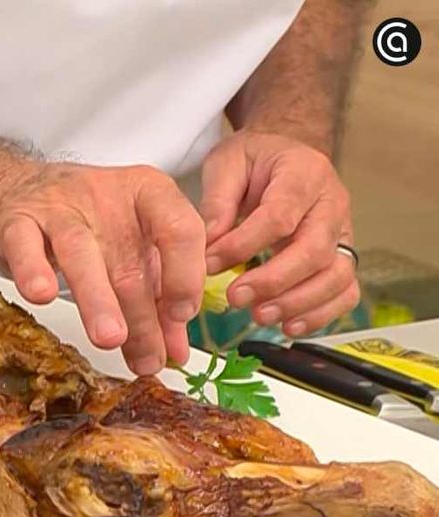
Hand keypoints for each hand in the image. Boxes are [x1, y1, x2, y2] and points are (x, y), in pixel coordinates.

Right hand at [0, 163, 205, 374]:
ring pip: (80, 250)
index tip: (181, 315)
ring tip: (110, 338)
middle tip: (149, 358)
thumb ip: (155, 298)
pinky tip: (42, 295)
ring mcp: (58, 207)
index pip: (180, 228)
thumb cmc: (82, 221)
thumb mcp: (128, 251)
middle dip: (142, 315)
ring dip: (97, 298)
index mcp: (147, 194)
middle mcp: (105, 196)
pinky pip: (24, 244)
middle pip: (129, 258)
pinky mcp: (16, 221)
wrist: (14, 188)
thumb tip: (174, 353)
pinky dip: (33, 269)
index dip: (186, 276)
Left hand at [200, 130, 357, 337]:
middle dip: (273, 281)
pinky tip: (288, 325)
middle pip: (314, 250)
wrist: (287, 155)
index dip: (243, 245)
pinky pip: (345, 292)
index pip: (280, 215)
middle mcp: (332, 203)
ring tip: (259, 316)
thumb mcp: (228, 163)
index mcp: (304, 173)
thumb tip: (208, 243)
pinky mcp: (342, 257)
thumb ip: (218, 200)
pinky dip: (321, 314)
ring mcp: (342, 233)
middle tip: (235, 298)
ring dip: (298, 303)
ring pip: (337, 276)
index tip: (209, 263)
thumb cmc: (255, 160)